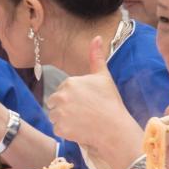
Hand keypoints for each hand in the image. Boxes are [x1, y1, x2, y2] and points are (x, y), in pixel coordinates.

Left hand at [47, 37, 139, 168]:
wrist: (114, 128)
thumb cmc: (110, 102)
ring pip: (54, 116)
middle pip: (55, 103)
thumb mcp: (103, 76)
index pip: (62, 90)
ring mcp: (59, 113)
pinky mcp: (60, 129)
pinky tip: (79, 130)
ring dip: (64, 120)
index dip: (73, 98)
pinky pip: (57, 129)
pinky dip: (66, 132)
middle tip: (83, 113)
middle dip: (65, 108)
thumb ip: (96, 56)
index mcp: (69, 82)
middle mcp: (61, 96)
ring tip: (81, 121)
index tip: (86, 102)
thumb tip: (96, 37)